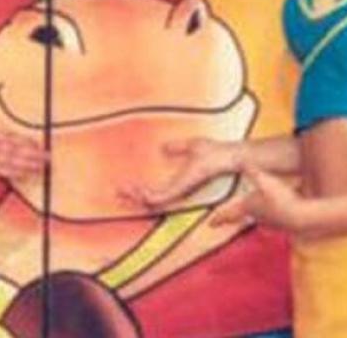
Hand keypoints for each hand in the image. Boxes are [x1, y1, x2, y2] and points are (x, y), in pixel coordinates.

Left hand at [0, 89, 45, 178]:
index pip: (6, 139)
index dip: (23, 142)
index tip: (37, 144)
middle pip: (11, 151)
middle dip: (30, 156)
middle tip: (47, 160)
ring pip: (8, 160)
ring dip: (25, 164)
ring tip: (41, 167)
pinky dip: (10, 170)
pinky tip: (23, 172)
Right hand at [122, 137, 240, 208]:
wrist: (228, 156)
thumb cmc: (215, 152)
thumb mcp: (190, 146)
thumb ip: (177, 147)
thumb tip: (163, 146)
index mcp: (178, 183)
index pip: (154, 192)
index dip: (138, 191)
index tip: (125, 186)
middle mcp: (178, 191)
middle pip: (149, 200)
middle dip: (132, 197)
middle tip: (117, 190)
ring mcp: (179, 192)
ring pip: (151, 201)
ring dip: (136, 196)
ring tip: (123, 189)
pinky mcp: (181, 189)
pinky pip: (159, 197)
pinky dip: (147, 195)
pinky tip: (137, 189)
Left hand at [209, 162, 308, 232]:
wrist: (301, 217)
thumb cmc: (281, 199)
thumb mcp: (265, 180)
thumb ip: (252, 170)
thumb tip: (240, 159)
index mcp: (250, 208)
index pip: (230, 214)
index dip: (219, 218)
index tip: (210, 224)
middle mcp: (258, 217)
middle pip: (243, 217)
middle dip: (233, 217)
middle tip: (224, 220)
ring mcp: (271, 222)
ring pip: (259, 218)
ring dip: (254, 215)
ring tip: (250, 214)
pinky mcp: (283, 223)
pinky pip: (273, 218)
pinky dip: (271, 214)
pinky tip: (276, 211)